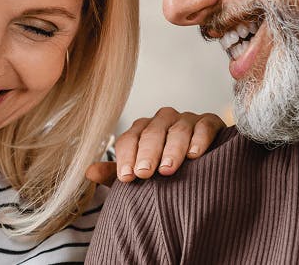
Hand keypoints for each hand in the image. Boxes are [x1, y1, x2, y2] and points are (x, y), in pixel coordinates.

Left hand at [85, 107, 224, 184]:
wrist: (204, 171)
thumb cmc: (166, 171)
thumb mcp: (141, 174)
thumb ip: (116, 174)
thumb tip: (89, 172)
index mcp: (142, 130)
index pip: (128, 139)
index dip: (126, 158)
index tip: (126, 178)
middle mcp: (162, 121)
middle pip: (151, 133)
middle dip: (147, 154)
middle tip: (145, 173)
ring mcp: (186, 119)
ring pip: (176, 129)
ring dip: (171, 149)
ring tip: (167, 169)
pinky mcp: (210, 122)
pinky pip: (204, 126)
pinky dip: (199, 139)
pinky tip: (194, 155)